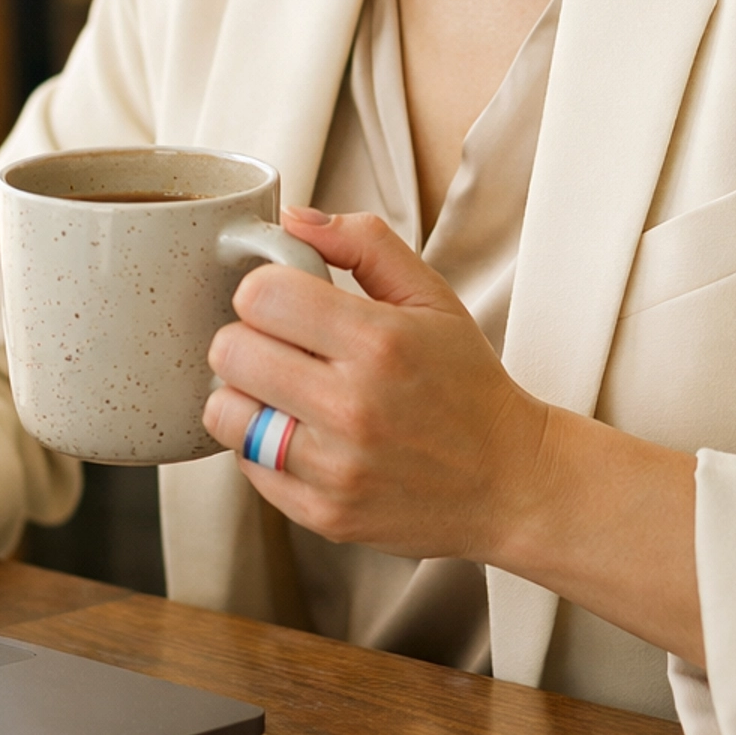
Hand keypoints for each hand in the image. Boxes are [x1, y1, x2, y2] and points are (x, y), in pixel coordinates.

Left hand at [203, 207, 703, 660]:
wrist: (510, 481)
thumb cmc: (467, 385)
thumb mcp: (432, 297)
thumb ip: (363, 244)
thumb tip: (292, 219)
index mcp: (379, 342)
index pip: (259, 296)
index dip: (262, 288)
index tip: (283, 300)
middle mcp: (353, 408)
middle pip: (230, 352)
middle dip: (247, 337)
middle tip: (279, 344)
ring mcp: (335, 469)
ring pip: (225, 412)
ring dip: (245, 394)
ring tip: (284, 390)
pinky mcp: (324, 515)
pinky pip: (248, 466)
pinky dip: (263, 445)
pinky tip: (302, 432)